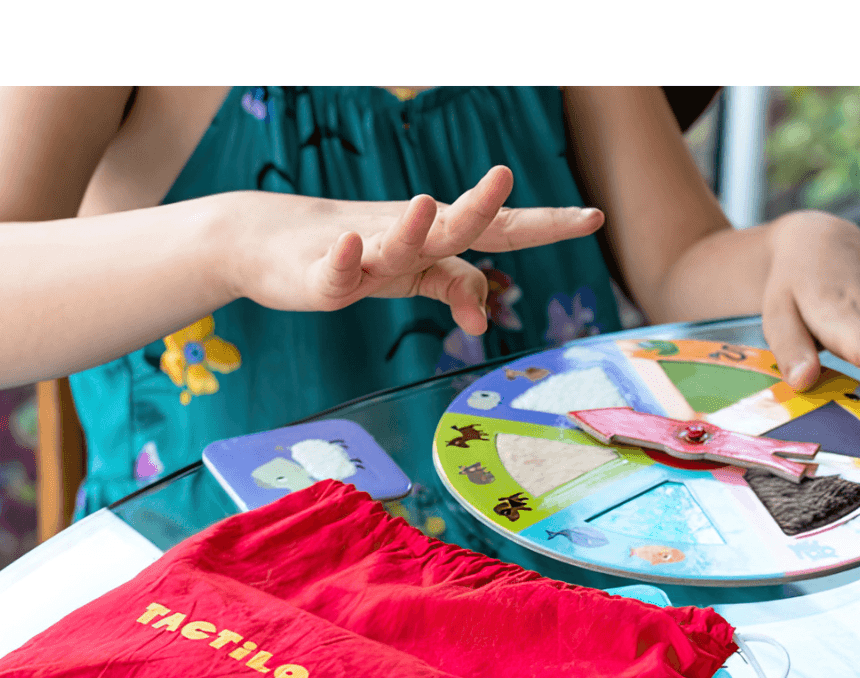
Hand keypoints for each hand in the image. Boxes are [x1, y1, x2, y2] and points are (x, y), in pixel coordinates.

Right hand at [227, 166, 603, 334]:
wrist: (266, 242)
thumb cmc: (354, 253)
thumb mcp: (411, 275)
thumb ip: (453, 286)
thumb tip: (486, 319)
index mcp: (435, 238)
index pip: (500, 229)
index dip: (545, 223)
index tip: (593, 217)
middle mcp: (406, 236)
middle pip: (453, 224)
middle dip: (482, 206)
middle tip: (504, 176)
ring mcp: (362, 253)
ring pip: (395, 242)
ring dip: (413, 226)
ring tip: (428, 204)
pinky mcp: (318, 276)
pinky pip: (334, 271)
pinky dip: (341, 260)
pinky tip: (348, 247)